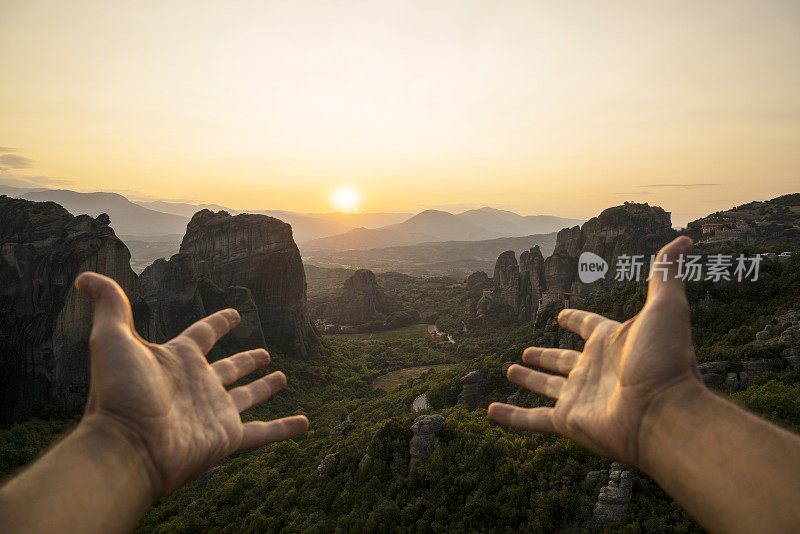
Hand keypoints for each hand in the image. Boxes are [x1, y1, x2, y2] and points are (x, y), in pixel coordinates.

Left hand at [75, 272, 308, 499]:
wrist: (127, 448)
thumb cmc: (119, 394)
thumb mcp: (112, 340)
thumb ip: (110, 305)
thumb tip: (85, 275)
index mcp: (179, 359)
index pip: (204, 334)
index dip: (220, 322)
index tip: (235, 313)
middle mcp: (199, 385)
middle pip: (230, 368)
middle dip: (247, 360)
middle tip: (265, 352)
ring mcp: (215, 412)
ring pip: (248, 397)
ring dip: (265, 388)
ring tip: (282, 377)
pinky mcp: (228, 437)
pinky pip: (264, 433)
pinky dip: (285, 429)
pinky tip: (304, 424)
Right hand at [488, 236, 703, 465]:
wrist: (665, 414)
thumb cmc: (666, 360)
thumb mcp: (665, 307)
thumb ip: (665, 273)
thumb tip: (686, 238)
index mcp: (612, 342)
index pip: (589, 326)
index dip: (575, 319)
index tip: (561, 314)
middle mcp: (595, 370)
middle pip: (563, 359)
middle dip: (545, 355)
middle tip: (527, 352)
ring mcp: (580, 397)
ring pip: (546, 387)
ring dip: (529, 380)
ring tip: (510, 371)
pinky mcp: (568, 421)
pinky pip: (532, 419)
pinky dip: (511, 417)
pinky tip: (491, 412)